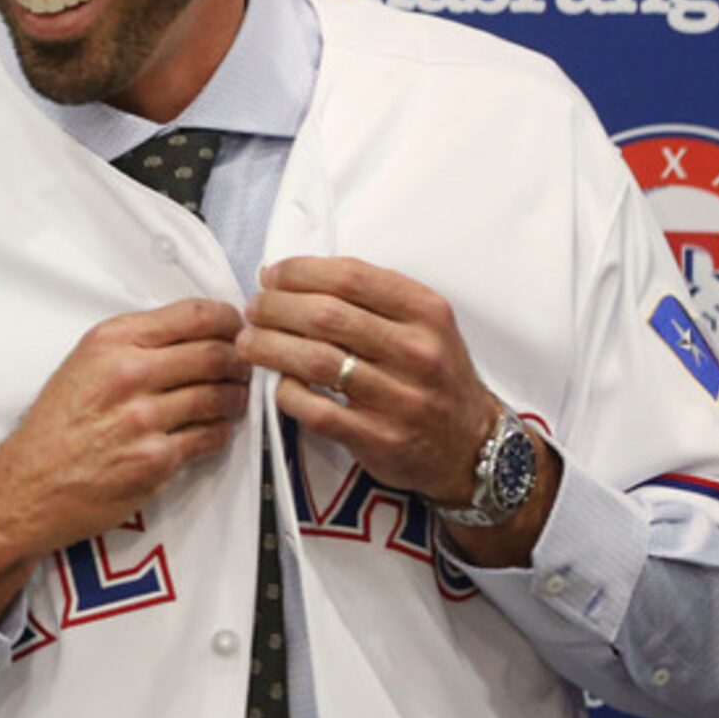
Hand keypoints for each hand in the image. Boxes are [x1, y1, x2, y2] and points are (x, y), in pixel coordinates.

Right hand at [0, 298, 249, 620]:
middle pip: (217, 354)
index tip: (238, 329)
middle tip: (243, 368)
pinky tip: (213, 429)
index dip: (230, 320)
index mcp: (112, 341)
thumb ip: (135, 344)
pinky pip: (211, 437)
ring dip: (236, 398)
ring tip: (232, 400)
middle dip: (241, 361)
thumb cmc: (55, 427)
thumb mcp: (83, 363)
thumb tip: (192, 334)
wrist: (27, 485)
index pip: (196, 314)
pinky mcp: (155, 459)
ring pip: (221, 396)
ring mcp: (143, 418)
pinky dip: (221, 432)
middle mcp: (128, 373)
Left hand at [237, 256, 551, 563]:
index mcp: (426, 312)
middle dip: (275, 307)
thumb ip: (371, 298)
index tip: (272, 275)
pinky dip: (286, 393)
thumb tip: (291, 277)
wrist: (470, 446)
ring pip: (316, 361)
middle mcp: (417, 351)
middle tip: (253, 310)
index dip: (299, 271)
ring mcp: (400, 397)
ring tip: (248, 342)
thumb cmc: (433, 374)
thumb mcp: (424, 325)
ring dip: (269, 347)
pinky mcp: (380, 437)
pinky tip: (276, 383)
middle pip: (325, 315)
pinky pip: (316, 410)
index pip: (351, 277)